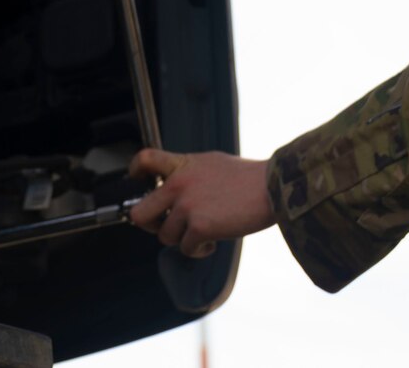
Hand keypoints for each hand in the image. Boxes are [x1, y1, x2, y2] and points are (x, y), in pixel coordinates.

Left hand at [127, 149, 273, 258]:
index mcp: (183, 165)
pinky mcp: (199, 226)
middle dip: (151, 224)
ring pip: (166, 237)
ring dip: (183, 239)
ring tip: (203, 233)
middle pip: (140, 213)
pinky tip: (213, 242)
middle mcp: (179, 184)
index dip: (135, 171)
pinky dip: (199, 250)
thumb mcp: (212, 164)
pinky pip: (186, 249)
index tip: (138, 180)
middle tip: (167, 225)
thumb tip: (178, 190)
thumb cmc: (248, 178)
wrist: (272, 187)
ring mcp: (187, 206)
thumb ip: (190, 174)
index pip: (146, 159)